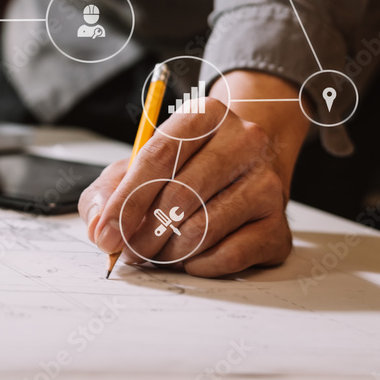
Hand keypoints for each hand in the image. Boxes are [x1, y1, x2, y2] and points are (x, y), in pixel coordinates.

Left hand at [78, 71, 310, 277]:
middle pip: (181, 194)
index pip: (158, 156)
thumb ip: (107, 191)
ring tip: (156, 253)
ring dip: (169, 251)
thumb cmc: (185, 166)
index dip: (127, 199)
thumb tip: (98, 227)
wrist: (246, 166)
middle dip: (144, 233)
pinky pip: (233, 254)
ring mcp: (267, 182)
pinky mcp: (280, 223)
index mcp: (203, 115)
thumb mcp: (139, 165)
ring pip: (205, 227)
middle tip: (128, 250)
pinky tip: (190, 258)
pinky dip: (201, 264)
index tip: (107, 232)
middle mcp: (243, 141)